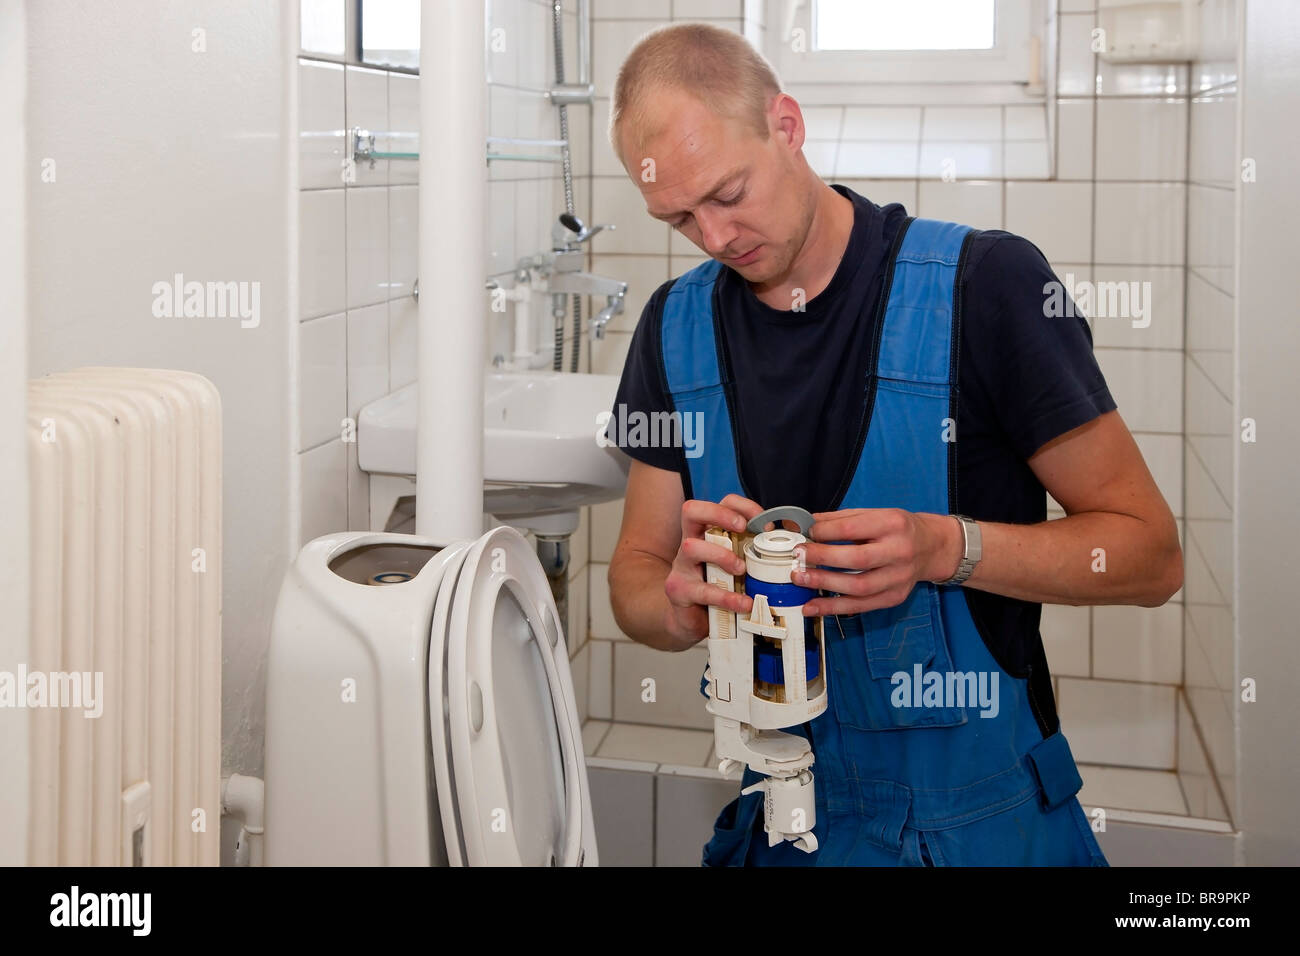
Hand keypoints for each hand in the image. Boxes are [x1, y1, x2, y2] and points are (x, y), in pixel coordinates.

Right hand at [661, 494, 769, 647]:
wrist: (690, 621)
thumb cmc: (717, 587)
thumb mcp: (734, 564)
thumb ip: (750, 551)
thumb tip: (784, 539)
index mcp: (705, 533)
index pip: (717, 504)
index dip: (740, 505)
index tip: (761, 521)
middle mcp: (689, 543)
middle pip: (691, 511)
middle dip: (719, 514)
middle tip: (742, 528)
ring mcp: (681, 566)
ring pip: (692, 547)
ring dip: (721, 555)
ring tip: (741, 570)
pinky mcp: (680, 591)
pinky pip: (703, 590)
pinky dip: (727, 597)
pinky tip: (744, 603)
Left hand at [790, 508, 960, 615]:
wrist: (932, 547)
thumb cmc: (898, 529)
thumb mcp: (875, 514)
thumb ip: (841, 519)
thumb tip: (808, 523)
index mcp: (893, 524)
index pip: (854, 528)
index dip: (826, 532)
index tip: (808, 533)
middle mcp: (899, 551)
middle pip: (858, 559)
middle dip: (823, 558)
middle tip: (799, 556)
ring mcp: (899, 577)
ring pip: (859, 587)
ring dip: (825, 585)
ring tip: (801, 579)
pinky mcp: (894, 597)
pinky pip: (861, 606)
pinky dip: (833, 608)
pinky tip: (813, 607)